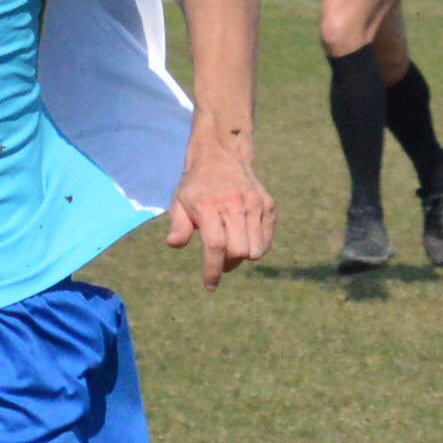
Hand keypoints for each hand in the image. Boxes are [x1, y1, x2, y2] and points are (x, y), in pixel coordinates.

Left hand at [165, 146, 273, 290]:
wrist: (222, 156)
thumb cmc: (196, 186)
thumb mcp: (179, 202)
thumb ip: (178, 224)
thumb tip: (174, 244)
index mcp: (209, 205)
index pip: (215, 246)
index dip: (213, 270)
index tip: (210, 286)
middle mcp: (235, 204)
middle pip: (239, 252)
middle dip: (228, 263)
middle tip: (219, 259)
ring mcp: (255, 204)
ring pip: (256, 250)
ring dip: (243, 257)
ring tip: (231, 247)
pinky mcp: (268, 205)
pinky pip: (266, 240)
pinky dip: (256, 246)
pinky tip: (243, 237)